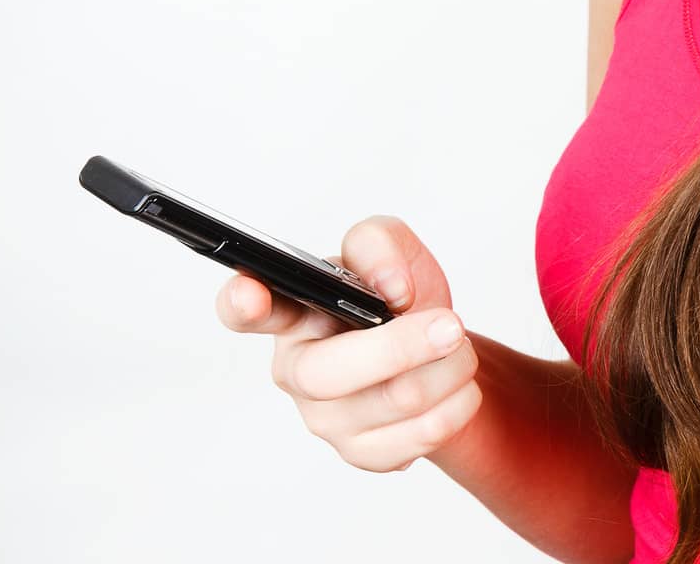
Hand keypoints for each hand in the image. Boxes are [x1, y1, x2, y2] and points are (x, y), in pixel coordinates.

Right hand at [215, 214, 480, 470]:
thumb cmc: (398, 295)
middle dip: (404, 346)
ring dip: (446, 370)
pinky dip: (455, 404)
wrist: (440, 347)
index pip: (244, 310)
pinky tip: (457, 386)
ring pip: (393, 400)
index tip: (251, 293)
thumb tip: (389, 288)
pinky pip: (418, 437)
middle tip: (450, 325)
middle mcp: (297, 368)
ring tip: (458, 348)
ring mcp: (325, 418)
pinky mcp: (362, 453)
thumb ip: (379, 245)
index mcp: (293, 311)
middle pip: (331, 372)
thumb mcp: (391, 248)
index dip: (241, 303)